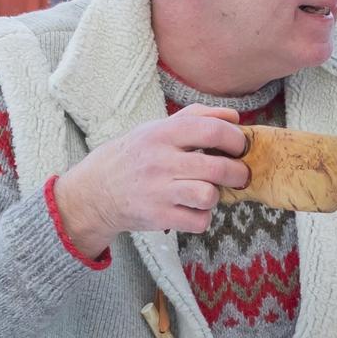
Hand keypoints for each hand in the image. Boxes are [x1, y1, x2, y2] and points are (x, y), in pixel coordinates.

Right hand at [51, 105, 250, 254]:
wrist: (97, 191)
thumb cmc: (135, 156)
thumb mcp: (157, 128)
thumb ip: (196, 117)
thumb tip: (234, 117)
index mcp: (163, 134)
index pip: (212, 130)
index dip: (236, 139)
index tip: (239, 147)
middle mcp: (160, 161)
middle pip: (218, 167)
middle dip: (238, 172)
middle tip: (238, 174)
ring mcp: (159, 191)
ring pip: (209, 195)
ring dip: (216, 196)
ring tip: (207, 191)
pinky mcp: (159, 217)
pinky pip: (199, 221)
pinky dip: (202, 217)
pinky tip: (192, 209)